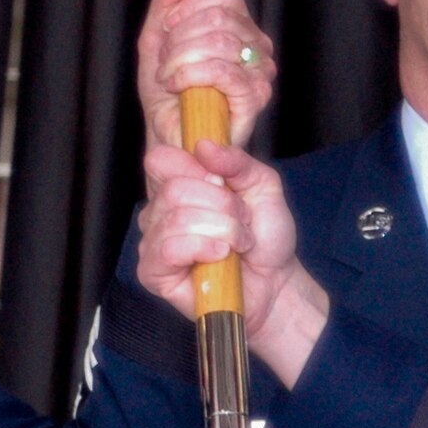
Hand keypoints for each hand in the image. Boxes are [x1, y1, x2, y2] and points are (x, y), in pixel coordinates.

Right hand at [136, 140, 328, 387]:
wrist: (275, 281)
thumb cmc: (265, 235)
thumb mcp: (262, 185)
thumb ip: (237, 161)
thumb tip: (204, 146)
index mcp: (180, 184)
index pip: (162, 159)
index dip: (196, 168)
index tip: (225, 186)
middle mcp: (160, 211)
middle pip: (175, 189)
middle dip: (222, 206)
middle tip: (241, 223)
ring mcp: (153, 241)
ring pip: (176, 218)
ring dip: (221, 230)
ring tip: (236, 243)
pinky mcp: (153, 272)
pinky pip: (168, 248)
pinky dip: (203, 248)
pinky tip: (220, 256)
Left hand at [138, 0, 275, 155]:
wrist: (169, 137)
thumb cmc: (167, 95)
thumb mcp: (156, 41)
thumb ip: (165, 4)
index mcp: (241, 28)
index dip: (190, 6)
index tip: (168, 27)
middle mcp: (258, 47)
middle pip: (219, 17)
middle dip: (180, 38)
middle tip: (165, 61)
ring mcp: (260, 73)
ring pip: (218, 41)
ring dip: (179, 59)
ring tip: (168, 77)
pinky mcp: (254, 98)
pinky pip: (222, 71)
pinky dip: (188, 75)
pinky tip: (176, 87)